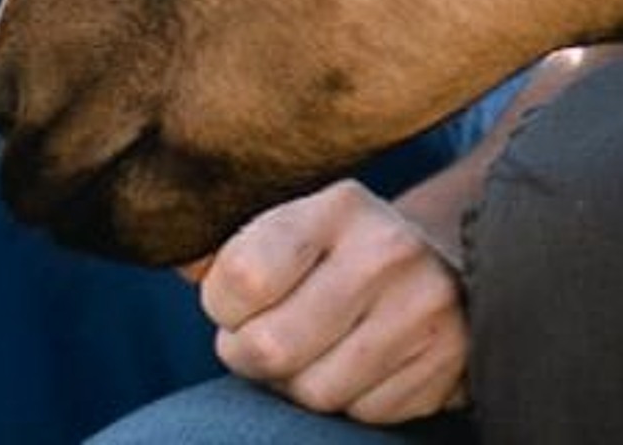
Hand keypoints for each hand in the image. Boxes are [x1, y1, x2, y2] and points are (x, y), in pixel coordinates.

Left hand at [185, 180, 468, 423]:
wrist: (443, 264)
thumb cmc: (337, 255)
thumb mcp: (290, 230)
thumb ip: (227, 251)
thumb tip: (175, 258)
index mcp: (337, 206)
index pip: (241, 278)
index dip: (222, 306)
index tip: (237, 301)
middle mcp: (386, 249)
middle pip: (271, 348)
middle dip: (254, 356)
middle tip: (269, 337)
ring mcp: (424, 306)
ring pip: (315, 393)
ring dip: (303, 384)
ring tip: (321, 348)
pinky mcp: (447, 360)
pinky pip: (364, 415)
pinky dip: (353, 400)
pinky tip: (365, 363)